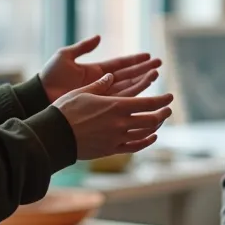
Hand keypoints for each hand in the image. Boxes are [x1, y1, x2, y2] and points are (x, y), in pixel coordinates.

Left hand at [40, 34, 162, 102]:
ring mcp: (101, 95)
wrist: (40, 96)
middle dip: (143, 70)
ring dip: (142, 82)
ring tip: (155, 76)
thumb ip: (83, 47)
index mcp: (96, 70)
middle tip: (159, 65)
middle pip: (128, 76)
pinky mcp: (99, 106)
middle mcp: (102, 83)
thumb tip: (99, 37)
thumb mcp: (65, 56)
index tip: (149, 56)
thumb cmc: (50, 76)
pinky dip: (132, 98)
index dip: (134, 60)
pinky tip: (143, 95)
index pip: (120, 64)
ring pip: (127, 88)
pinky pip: (119, 101)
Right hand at [53, 73, 173, 159]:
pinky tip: (151, 137)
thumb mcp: (82, 92)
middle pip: (151, 119)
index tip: (169, 96)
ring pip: (145, 133)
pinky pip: (134, 147)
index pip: (147, 103)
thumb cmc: (65, 110)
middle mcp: (120, 123)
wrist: (54, 136)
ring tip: (160, 120)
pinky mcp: (110, 149)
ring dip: (156, 126)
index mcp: (115, 106)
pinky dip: (146, 141)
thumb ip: (100, 85)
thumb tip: (111, 75)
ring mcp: (116, 138)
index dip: (161, 100)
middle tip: (168, 109)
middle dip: (162, 114)